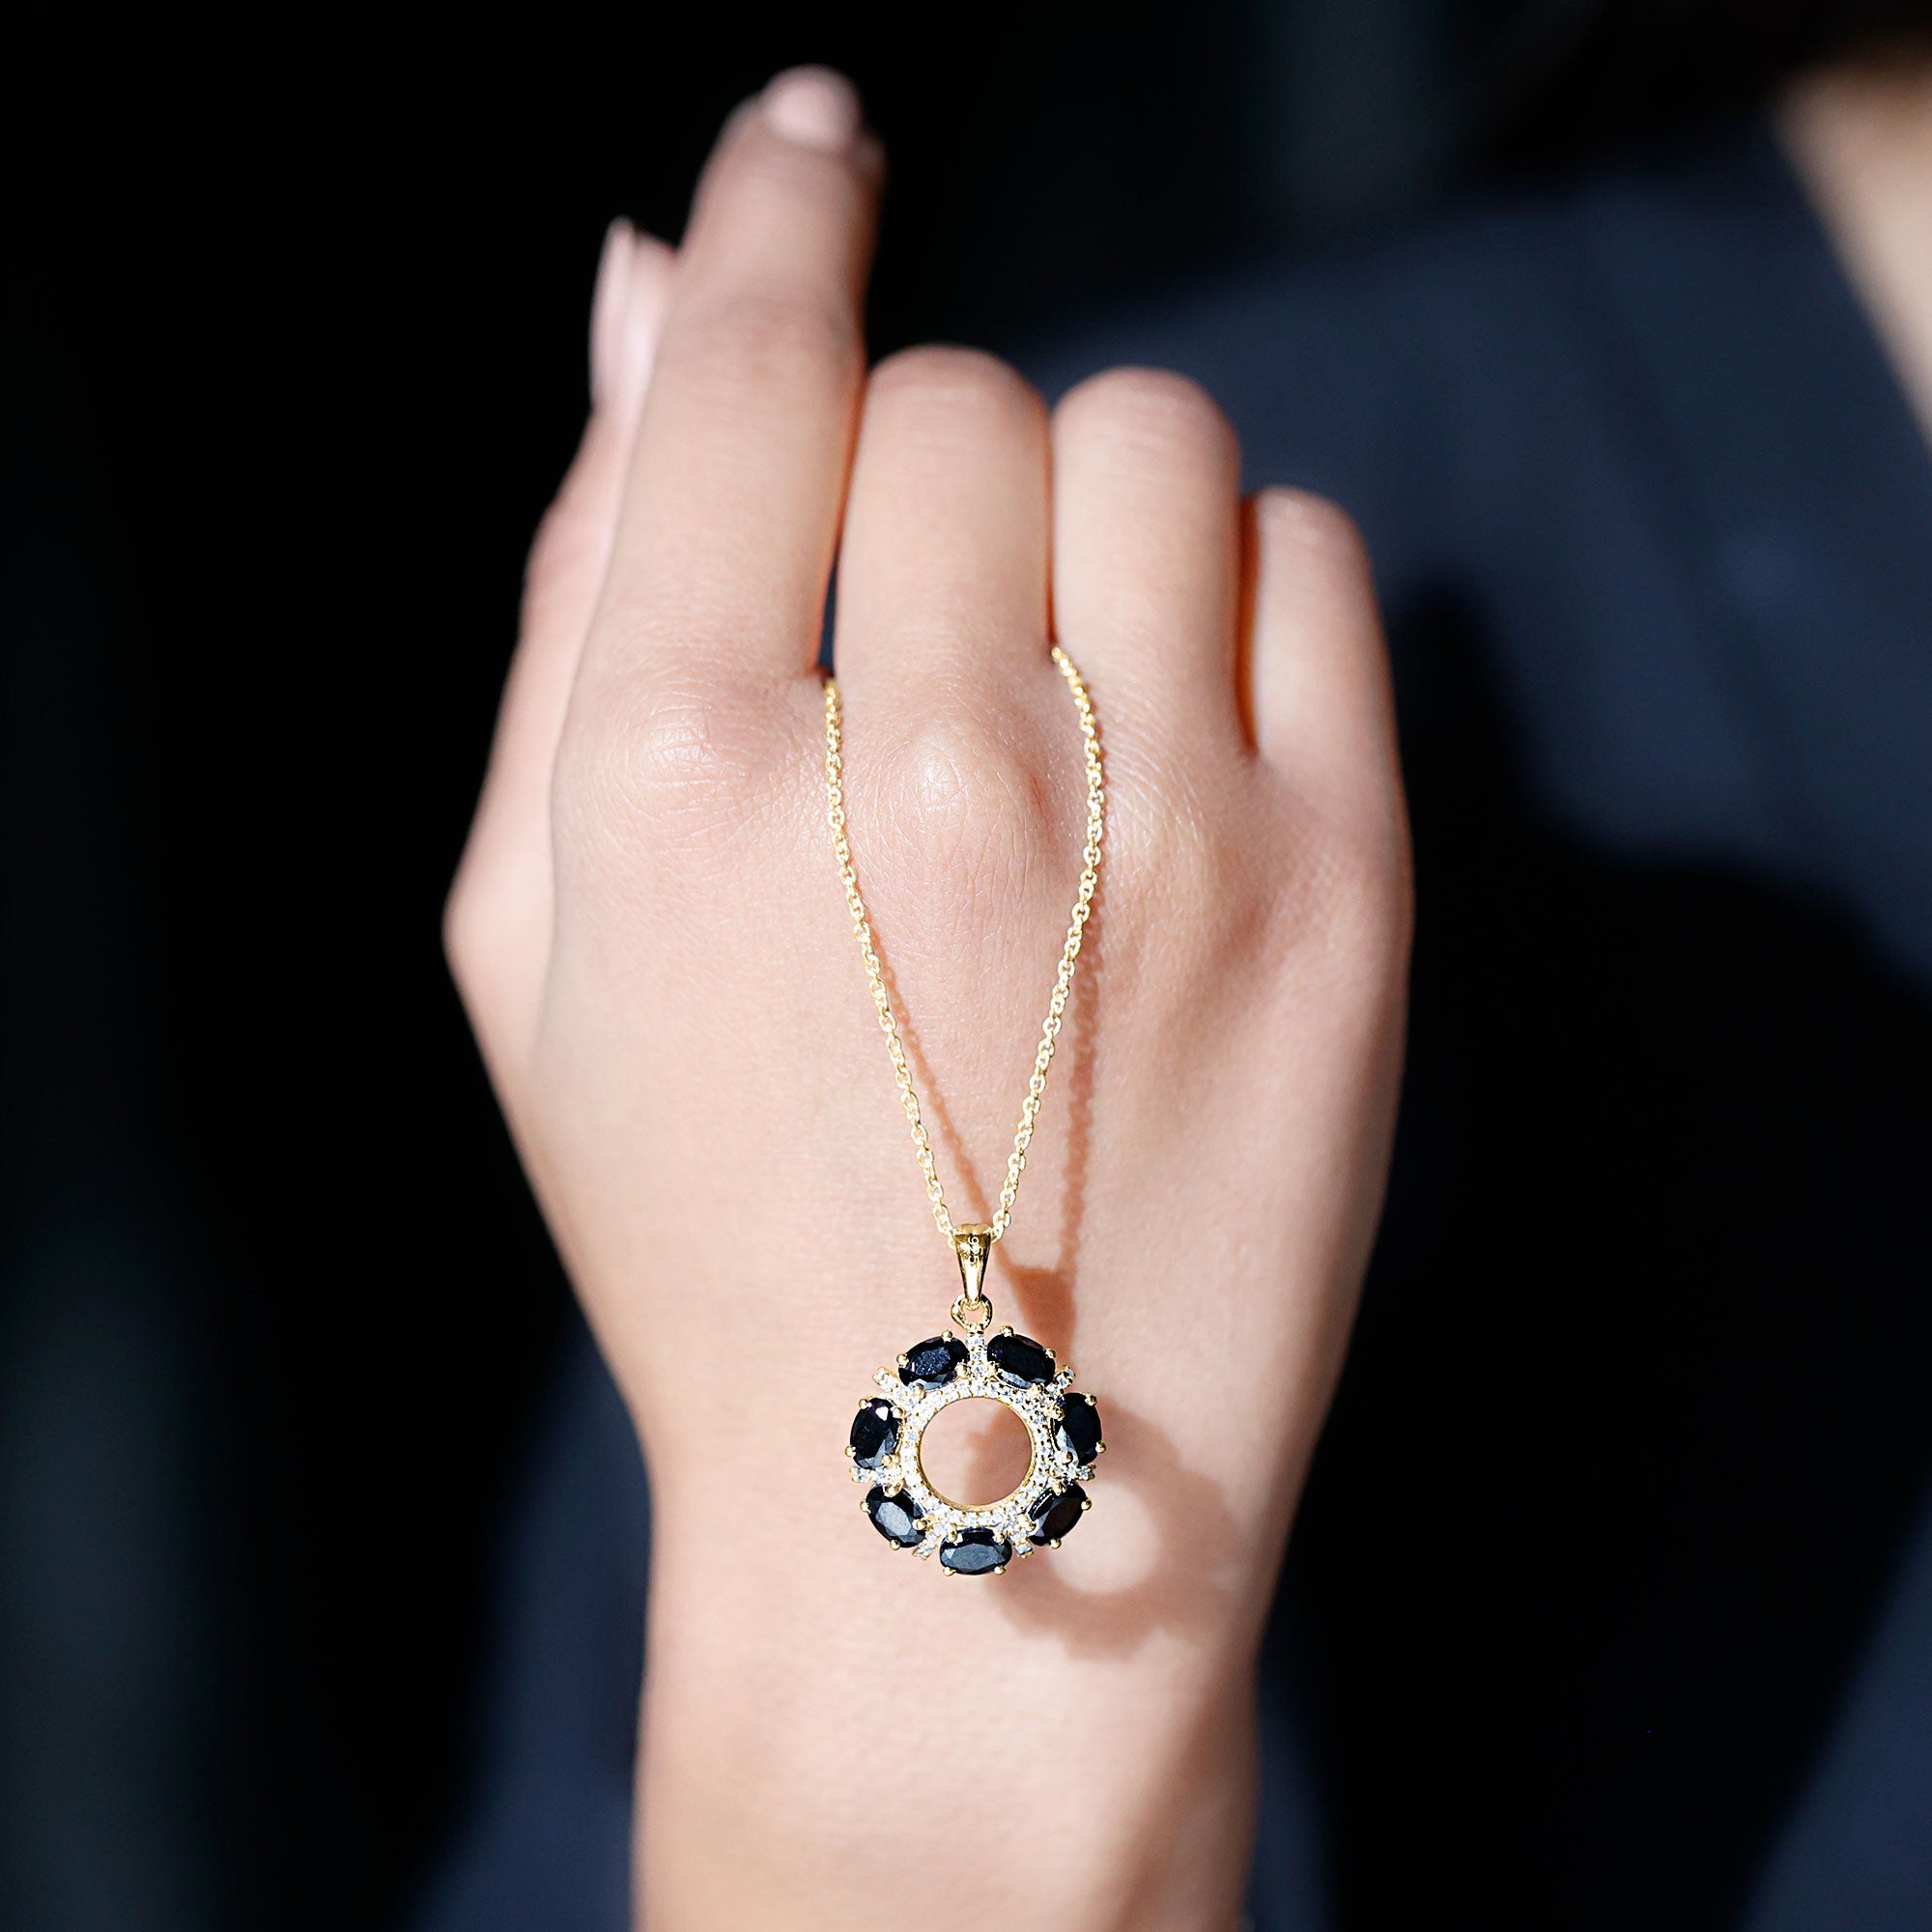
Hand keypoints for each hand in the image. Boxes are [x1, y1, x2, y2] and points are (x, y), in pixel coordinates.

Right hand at [447, 67, 1408, 1931]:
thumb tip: (652, 289)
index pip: (752, 369)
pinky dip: (1235, 598)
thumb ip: (581, 601)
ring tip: (1047, 694)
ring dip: (1082, 514)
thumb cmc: (714, 1226)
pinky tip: (1173, 746)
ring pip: (1152, 438)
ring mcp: (1168, 831)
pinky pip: (1313, 560)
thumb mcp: (540, 946)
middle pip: (958, 398)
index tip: (808, 141)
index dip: (776, 212)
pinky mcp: (1347, 891)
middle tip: (912, 642)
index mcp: (682, 786)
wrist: (962, 1511)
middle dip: (921, 481)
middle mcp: (931, 779)